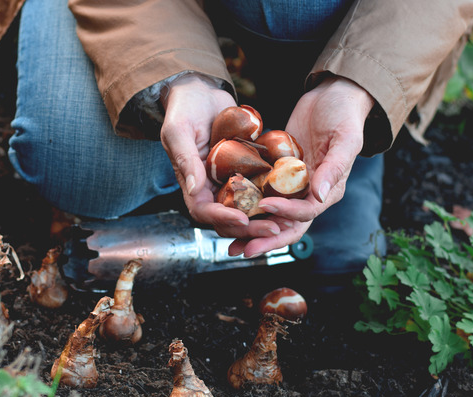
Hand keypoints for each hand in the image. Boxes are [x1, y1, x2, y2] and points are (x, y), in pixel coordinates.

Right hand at [160, 74, 281, 238]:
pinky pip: (259, 188)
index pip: (204, 211)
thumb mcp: (179, 131)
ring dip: (265, 218)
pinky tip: (293, 199)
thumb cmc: (184, 108)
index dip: (222, 219)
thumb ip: (186, 160)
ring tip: (287, 222)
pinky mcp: (245, 169)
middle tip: (273, 229)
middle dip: (250, 228)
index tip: (242, 219)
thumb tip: (195, 190)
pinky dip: (274, 197)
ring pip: (247, 208)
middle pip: (228, 217)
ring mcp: (229, 179)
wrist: (201, 90)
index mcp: (191, 183)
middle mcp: (210, 186)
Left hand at [227, 75, 375, 256]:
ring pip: (270, 216)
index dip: (285, 214)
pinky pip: (260, 194)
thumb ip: (334, 168)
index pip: (305, 214)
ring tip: (229, 243)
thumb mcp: (346, 138)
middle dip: (263, 240)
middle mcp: (309, 195)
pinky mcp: (277, 175)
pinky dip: (245, 206)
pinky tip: (225, 211)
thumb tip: (318, 195)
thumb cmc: (344, 115)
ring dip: (251, 231)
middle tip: (240, 250)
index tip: (265, 207)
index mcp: (328, 191)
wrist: (332, 96)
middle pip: (285, 226)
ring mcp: (291, 186)